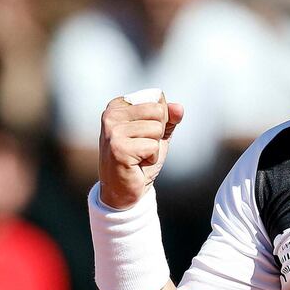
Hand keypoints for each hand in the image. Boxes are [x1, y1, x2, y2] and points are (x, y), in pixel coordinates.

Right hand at [98, 90, 183, 208]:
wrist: (123, 191)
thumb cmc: (139, 160)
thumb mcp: (156, 135)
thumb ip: (168, 118)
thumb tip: (178, 108)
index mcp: (118, 106)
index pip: (156, 98)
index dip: (160, 119)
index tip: (143, 134)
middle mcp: (111, 115)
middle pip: (158, 111)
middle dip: (158, 132)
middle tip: (142, 146)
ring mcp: (113, 132)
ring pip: (156, 129)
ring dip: (154, 147)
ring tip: (139, 155)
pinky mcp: (119, 149)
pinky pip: (153, 146)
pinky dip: (151, 158)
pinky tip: (137, 164)